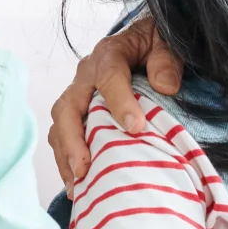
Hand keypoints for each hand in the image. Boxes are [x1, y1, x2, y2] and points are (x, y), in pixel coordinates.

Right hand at [47, 18, 185, 183]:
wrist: (146, 41)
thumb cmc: (156, 43)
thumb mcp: (167, 43)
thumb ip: (166, 60)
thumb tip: (166, 86)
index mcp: (109, 53)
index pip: (109, 76)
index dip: (120, 102)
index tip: (136, 127)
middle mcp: (86, 74)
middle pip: (68, 106)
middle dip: (73, 140)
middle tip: (85, 168)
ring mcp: (79, 95)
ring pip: (61, 125)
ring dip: (65, 156)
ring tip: (77, 186)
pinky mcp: (79, 113)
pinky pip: (64, 137)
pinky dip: (67, 161)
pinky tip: (78, 187)